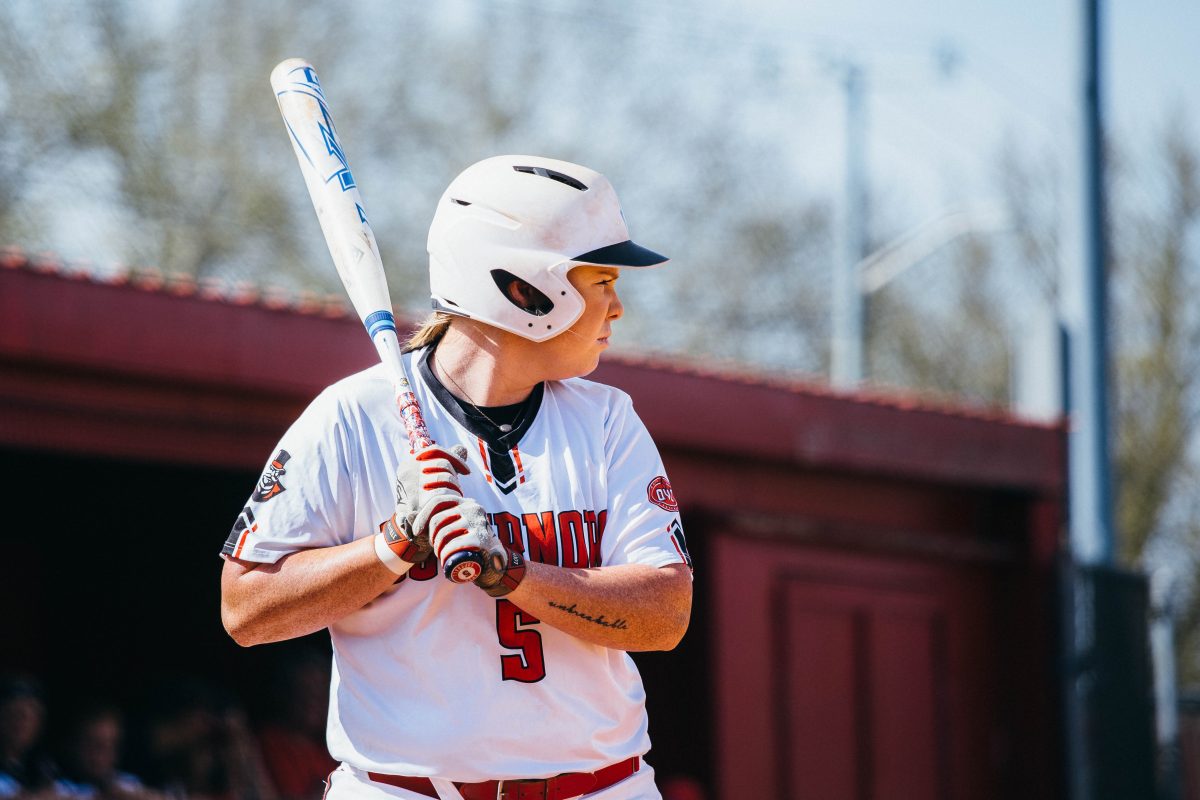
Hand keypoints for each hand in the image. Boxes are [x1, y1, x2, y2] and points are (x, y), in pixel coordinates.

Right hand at [379, 444, 470, 564]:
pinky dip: (451, 500)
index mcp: (409, 464)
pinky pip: (443, 495)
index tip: (466, 471)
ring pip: (444, 478)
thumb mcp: (430, 480)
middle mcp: (408, 472)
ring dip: (454, 489)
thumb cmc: (423, 502)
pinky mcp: (418, 503)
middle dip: (455, 477)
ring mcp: (411, 487)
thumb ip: (445, 462)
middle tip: (457, 491)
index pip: (435, 450)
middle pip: (442, 464)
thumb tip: (461, 449)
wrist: (408, 531)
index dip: (454, 458)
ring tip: (454, 499)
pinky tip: (453, 506)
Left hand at [412, 493, 525, 594]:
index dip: (422, 515)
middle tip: (436, 548)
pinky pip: (455, 544)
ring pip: (444, 533)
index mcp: (465, 502)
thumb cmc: (469, 544)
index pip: (438, 500)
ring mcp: (478, 523)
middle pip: (438, 519)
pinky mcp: (481, 538)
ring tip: (442, 555)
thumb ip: (435, 520)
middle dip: (431, 537)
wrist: (494, 563)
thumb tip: (408, 516)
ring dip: (438, 548)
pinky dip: (447, 553)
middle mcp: (473, 508)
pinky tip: (447, 559)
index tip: (416, 531)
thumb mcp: (454, 528)